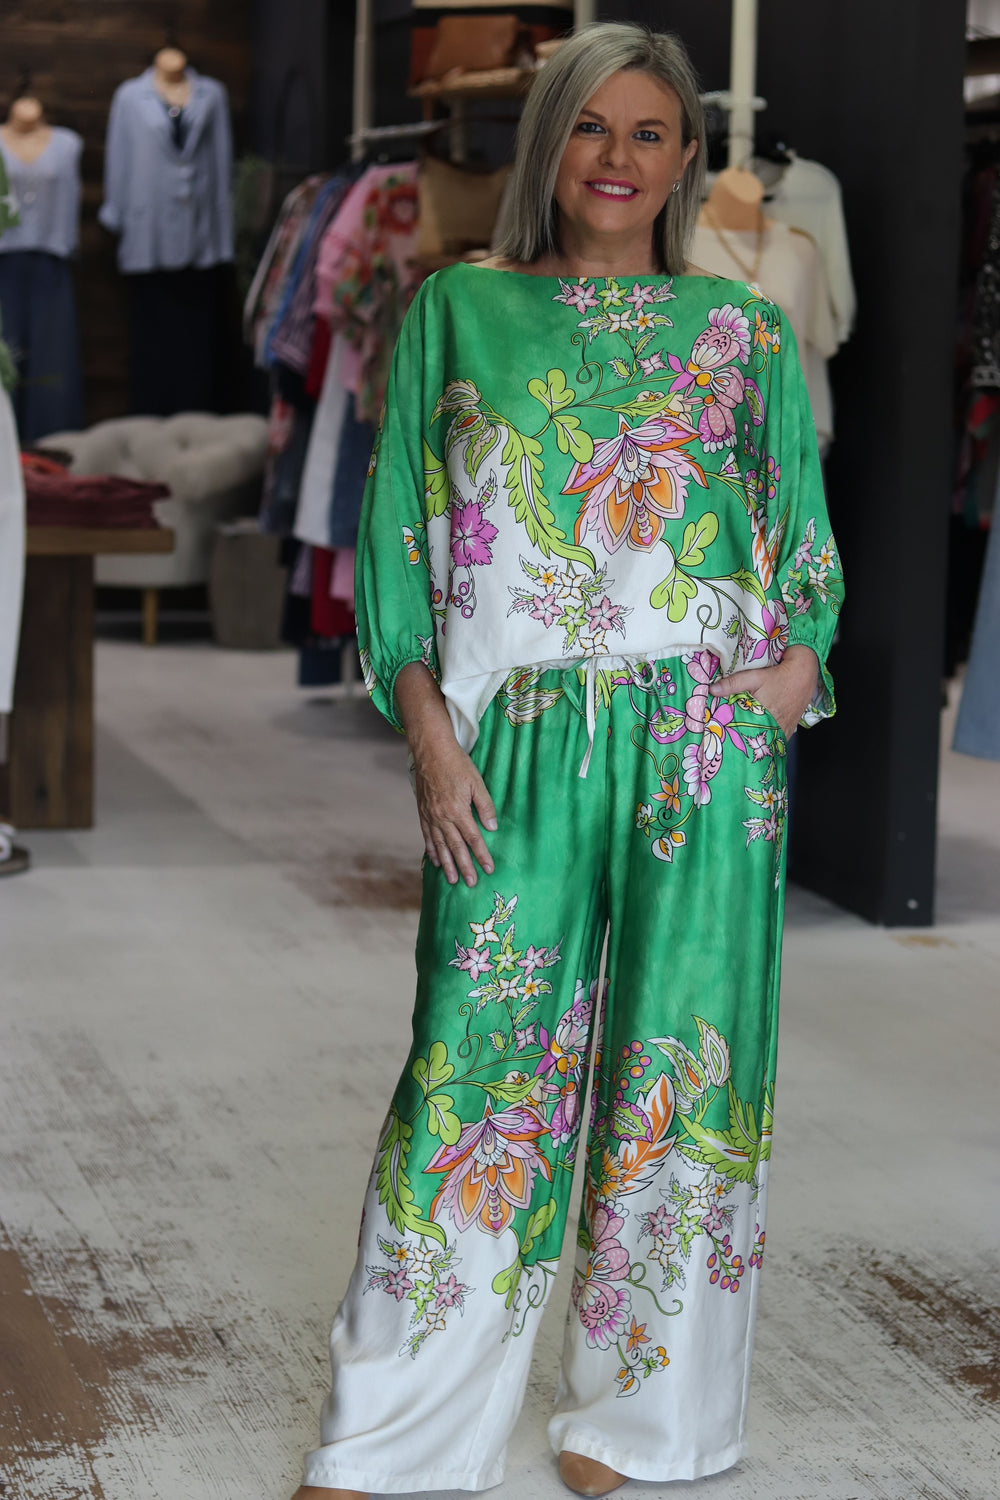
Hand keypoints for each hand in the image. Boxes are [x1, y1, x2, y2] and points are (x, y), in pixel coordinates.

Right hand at [411, 728, 496, 886]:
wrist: (430, 751)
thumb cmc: (457, 764)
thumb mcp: (476, 782)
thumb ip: (485, 806)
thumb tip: (492, 828)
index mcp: (458, 810)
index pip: (473, 839)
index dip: (482, 855)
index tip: (489, 869)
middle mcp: (442, 817)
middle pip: (456, 847)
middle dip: (464, 867)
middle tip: (471, 883)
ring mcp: (430, 816)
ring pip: (440, 846)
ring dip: (447, 864)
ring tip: (452, 880)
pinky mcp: (422, 812)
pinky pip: (427, 836)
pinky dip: (432, 850)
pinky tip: (436, 861)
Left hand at [709, 644, 818, 738]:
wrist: (804, 675)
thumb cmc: (779, 676)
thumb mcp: (755, 676)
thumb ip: (733, 683)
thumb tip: (712, 690)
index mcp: (763, 716)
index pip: (743, 732)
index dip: (731, 735)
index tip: (720, 737)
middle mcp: (775, 727)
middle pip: (753, 739)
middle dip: (741, 740)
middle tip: (727, 742)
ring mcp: (783, 730)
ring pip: (765, 742)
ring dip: (754, 741)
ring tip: (740, 743)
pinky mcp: (789, 730)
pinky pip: (775, 741)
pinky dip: (767, 741)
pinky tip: (757, 739)